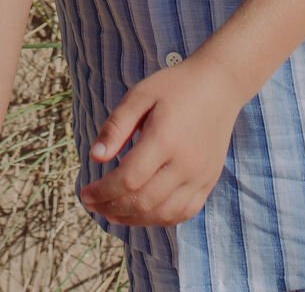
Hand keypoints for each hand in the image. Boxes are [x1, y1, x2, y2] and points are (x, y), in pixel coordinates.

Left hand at [80, 53, 241, 228]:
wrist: (219, 85)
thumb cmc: (175, 86)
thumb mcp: (140, 94)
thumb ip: (116, 126)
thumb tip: (95, 157)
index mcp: (165, 138)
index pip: (129, 178)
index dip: (103, 191)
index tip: (85, 192)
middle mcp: (185, 163)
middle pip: (144, 200)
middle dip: (112, 207)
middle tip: (93, 204)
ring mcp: (200, 176)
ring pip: (163, 213)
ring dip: (133, 219)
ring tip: (111, 213)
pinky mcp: (209, 181)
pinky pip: (183, 213)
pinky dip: (159, 219)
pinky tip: (141, 213)